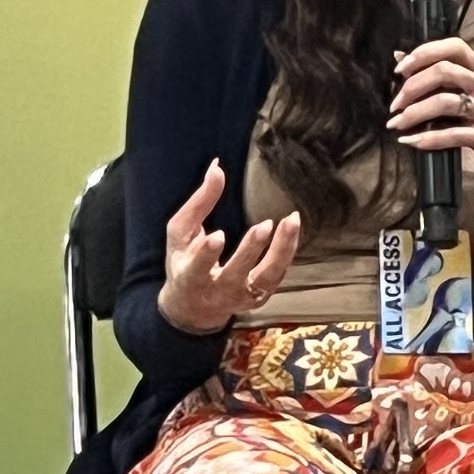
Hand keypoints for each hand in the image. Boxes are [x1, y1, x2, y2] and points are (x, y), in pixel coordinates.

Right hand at [156, 158, 298, 336]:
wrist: (193, 307)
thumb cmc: (184, 261)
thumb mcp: (180, 233)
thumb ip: (199, 203)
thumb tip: (217, 167)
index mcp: (191, 277)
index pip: (198, 268)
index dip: (207, 254)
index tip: (217, 235)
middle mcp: (218, 291)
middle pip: (237, 274)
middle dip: (249, 251)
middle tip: (264, 225)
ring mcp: (242, 297)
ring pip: (266, 277)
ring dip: (281, 250)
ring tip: (291, 220)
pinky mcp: (260, 296)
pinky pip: (278, 274)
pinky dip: (286, 252)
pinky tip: (292, 229)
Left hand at [390, 37, 473, 219]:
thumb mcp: (469, 97)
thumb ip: (440, 79)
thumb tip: (400, 56)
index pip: (454, 47)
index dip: (424, 53)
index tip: (400, 69)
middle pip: (444, 71)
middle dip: (412, 86)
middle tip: (395, 105)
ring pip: (445, 102)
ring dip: (414, 113)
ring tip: (397, 124)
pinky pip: (453, 134)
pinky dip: (428, 138)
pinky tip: (411, 141)